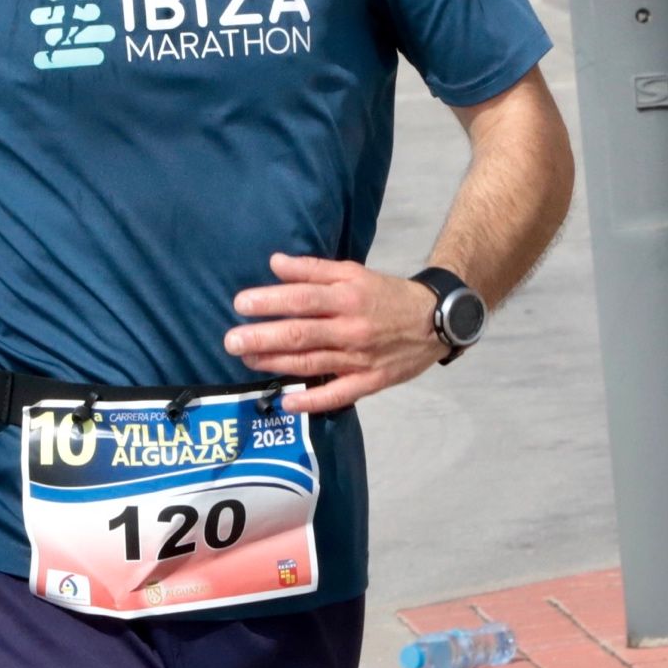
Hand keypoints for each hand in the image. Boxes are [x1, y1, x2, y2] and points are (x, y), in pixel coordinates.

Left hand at [226, 253, 447, 413]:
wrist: (435, 320)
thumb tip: (275, 263)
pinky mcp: (370, 382)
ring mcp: (360, 359)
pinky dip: (313, 401)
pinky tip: (288, 403)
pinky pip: (338, 395)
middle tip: (231, 340)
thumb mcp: (354, 273)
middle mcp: (351, 328)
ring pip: (311, 363)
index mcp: (348, 297)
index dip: (270, 301)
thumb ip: (313, 270)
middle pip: (301, 334)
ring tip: (248, 360)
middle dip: (263, 337)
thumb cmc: (387, 295)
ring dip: (276, 364)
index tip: (241, 304)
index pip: (302, 299)